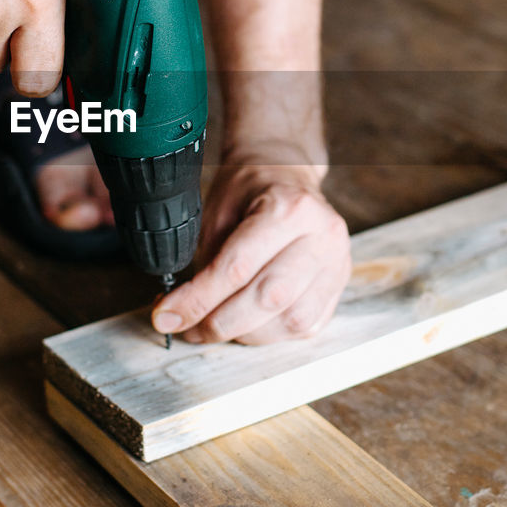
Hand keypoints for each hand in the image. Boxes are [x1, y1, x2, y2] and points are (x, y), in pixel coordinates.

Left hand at [152, 155, 350, 344]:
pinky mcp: (340, 284)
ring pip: (289, 320)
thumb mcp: (215, 211)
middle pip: (267, 299)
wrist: (286, 173)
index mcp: (289, 208)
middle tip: (188, 329)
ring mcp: (337, 262)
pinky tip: (248, 323)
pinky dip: (270, 333)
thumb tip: (179, 312)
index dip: (197, 300)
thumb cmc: (248, 190)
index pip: (237, 268)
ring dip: (246, 333)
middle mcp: (322, 236)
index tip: (167, 316)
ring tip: (218, 323)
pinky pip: (305, 326)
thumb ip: (203, 261)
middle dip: (220, 323)